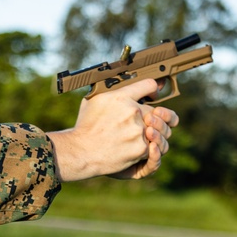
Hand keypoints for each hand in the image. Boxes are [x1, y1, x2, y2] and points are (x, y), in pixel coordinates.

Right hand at [47, 79, 178, 181]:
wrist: (81, 152)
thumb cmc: (84, 127)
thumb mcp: (92, 100)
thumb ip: (111, 92)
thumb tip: (119, 86)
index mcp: (120, 97)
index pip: (149, 85)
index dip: (152, 90)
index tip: (152, 94)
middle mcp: (132, 111)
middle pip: (155, 111)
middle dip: (150, 117)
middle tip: (140, 123)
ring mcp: (138, 130)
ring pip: (156, 129)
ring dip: (148, 133)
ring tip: (133, 138)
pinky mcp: (141, 148)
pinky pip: (152, 146)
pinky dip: (143, 148)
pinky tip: (130, 147)